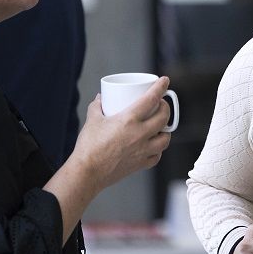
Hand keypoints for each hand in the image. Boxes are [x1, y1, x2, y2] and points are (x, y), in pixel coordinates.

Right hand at [72, 77, 172, 191]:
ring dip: (165, 130)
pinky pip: (157, 155)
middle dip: (165, 107)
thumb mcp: (92, 120)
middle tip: (160, 104)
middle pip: (163, 117)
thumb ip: (97, 106)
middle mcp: (140, 134)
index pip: (151, 99)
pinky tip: (152, 145)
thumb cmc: (89, 147)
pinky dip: (157, 149)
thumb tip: (100, 98)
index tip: (165, 81)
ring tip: (159, 126)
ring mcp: (143, 150)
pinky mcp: (141, 164)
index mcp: (129, 120)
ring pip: (165, 138)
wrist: (87, 172)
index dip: (160, 87)